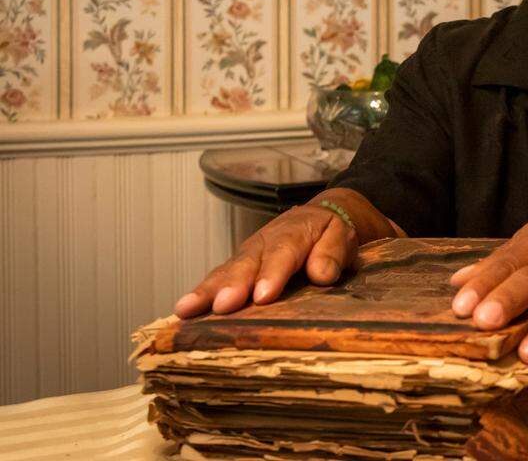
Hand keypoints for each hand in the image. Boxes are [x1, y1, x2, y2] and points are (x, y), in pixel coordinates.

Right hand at [173, 203, 356, 318]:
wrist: (316, 217)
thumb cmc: (329, 232)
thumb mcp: (342, 235)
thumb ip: (333, 252)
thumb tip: (322, 274)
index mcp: (295, 232)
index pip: (284, 252)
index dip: (272, 274)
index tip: (262, 297)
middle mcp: (265, 242)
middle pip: (248, 262)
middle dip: (234, 285)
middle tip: (222, 306)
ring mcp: (248, 253)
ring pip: (227, 270)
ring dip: (207, 290)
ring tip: (187, 309)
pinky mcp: (238, 265)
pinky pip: (218, 277)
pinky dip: (201, 292)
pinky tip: (184, 310)